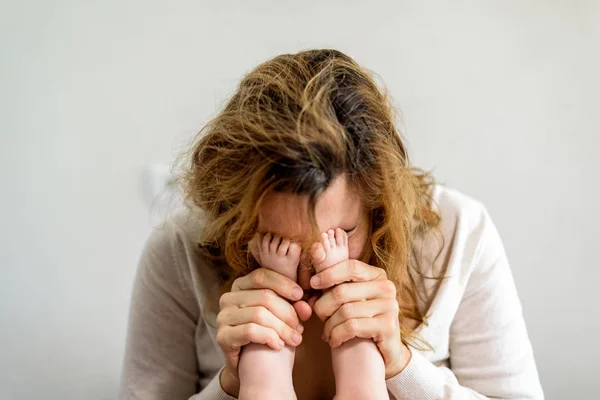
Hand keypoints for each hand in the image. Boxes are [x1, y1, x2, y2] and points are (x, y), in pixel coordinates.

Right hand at [216, 267, 310, 394]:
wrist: (252, 367)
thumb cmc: (269, 334)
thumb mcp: (283, 316)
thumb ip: (294, 306)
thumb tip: (304, 304)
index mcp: (241, 286)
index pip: (261, 275)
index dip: (283, 284)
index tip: (300, 295)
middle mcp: (228, 298)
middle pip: (264, 296)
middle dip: (287, 312)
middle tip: (299, 327)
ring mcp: (223, 317)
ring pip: (259, 314)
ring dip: (282, 328)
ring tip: (294, 339)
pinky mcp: (222, 336)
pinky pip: (250, 331)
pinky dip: (269, 337)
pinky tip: (278, 345)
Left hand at [310, 259, 411, 378]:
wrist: (384, 352)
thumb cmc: (361, 322)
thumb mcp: (349, 300)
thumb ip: (334, 288)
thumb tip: (312, 282)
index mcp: (377, 275)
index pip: (350, 266)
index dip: (328, 273)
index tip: (313, 283)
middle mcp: (386, 287)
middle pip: (342, 291)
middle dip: (323, 306)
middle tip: (320, 318)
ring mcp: (389, 306)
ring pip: (345, 311)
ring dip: (329, 325)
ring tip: (327, 333)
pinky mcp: (388, 326)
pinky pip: (352, 326)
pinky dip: (337, 335)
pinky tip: (335, 341)